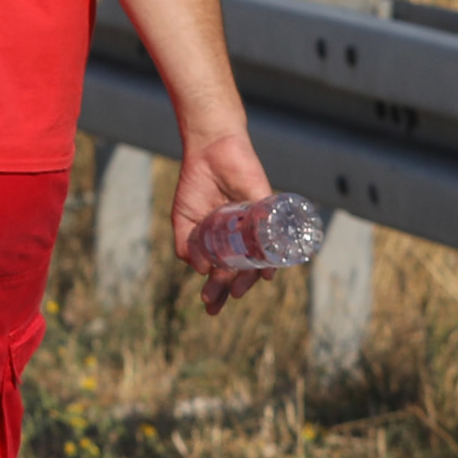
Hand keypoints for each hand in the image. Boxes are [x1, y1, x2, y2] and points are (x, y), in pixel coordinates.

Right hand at [171, 127, 276, 314]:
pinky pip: (274, 238)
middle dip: (228, 289)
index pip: (220, 271)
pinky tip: (267, 271)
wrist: (210, 151)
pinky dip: (272, 257)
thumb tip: (202, 270)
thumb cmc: (197, 183)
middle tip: (218, 301)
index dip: (215, 289)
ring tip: (236, 290)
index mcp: (220, 241)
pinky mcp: (268, 211)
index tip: (209, 305)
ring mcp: (255, 226)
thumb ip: (187, 245)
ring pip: (257, 259)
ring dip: (248, 278)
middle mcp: (241, 237)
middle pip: (239, 270)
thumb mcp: (183, 218)